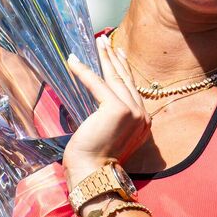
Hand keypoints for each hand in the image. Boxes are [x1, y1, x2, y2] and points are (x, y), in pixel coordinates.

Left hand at [63, 36, 150, 187]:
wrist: (94, 174)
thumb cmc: (96, 161)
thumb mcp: (111, 137)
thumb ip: (113, 121)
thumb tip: (100, 107)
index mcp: (143, 123)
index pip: (132, 90)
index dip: (124, 70)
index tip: (118, 55)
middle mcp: (142, 115)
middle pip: (126, 80)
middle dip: (115, 58)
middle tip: (107, 42)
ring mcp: (132, 111)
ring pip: (115, 78)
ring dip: (105, 57)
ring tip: (99, 41)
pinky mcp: (116, 109)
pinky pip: (97, 84)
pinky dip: (84, 71)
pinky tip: (73, 60)